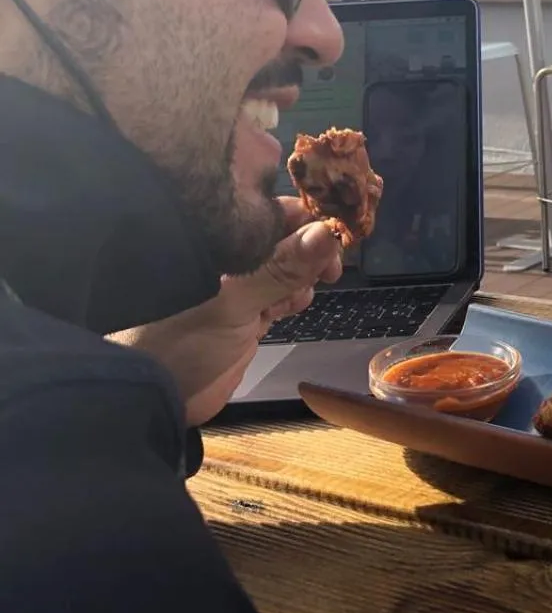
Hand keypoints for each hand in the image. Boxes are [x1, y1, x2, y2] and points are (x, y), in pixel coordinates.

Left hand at [110, 199, 343, 425]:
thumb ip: (281, 268)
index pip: (264, 213)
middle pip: (281, 240)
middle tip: (328, 271)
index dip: (302, 219)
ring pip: (285, 269)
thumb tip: (327, 232)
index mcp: (213, 244)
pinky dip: (293, 298)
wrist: (157, 399)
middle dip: (309, 251)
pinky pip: (279, 295)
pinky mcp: (245, 315)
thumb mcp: (234, 302)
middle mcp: (225, 259)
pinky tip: (292, 308)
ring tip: (296, 297)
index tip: (332, 234)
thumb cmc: (183, 342)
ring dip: (302, 278)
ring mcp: (235, 289)